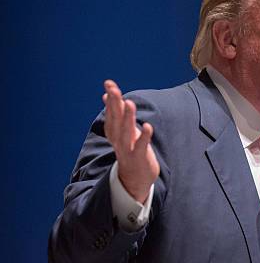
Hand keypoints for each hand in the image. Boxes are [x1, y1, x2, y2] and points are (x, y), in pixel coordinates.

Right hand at [102, 80, 159, 202]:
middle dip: (115, 104)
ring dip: (127, 118)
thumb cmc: (130, 149)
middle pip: (116, 119)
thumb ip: (116, 112)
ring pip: (126, 132)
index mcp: (114, 131)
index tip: (109, 83)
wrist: (133, 178)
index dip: (111, 98)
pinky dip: (144, 137)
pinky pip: (141, 146)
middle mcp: (118, 139)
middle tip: (114, 89)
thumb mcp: (121, 130)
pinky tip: (148, 127)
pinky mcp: (139, 157)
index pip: (111, 112)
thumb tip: (107, 95)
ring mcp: (128, 149)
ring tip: (129, 103)